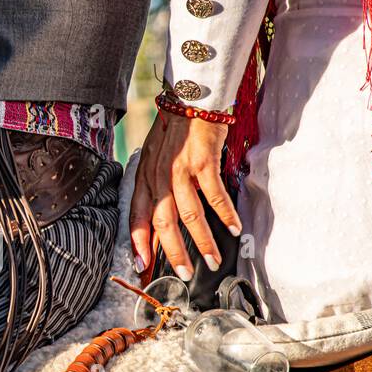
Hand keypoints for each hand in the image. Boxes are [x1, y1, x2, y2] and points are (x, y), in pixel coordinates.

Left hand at [130, 110, 241, 287]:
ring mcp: (180, 170)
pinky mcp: (202, 162)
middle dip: (173, 253)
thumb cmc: (173, 129)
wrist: (190, 97)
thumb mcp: (154, 157)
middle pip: (163, 223)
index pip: (137, 216)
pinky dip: (225, 215)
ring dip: (203, 241)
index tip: (142, 267)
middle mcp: (158, 176)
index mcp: (144, 177)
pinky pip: (214, 195)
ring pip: (189, 215)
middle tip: (185, 274)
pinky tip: (233, 228)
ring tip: (213, 260)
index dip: (139, 243)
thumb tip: (162, 216)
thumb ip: (155, 185)